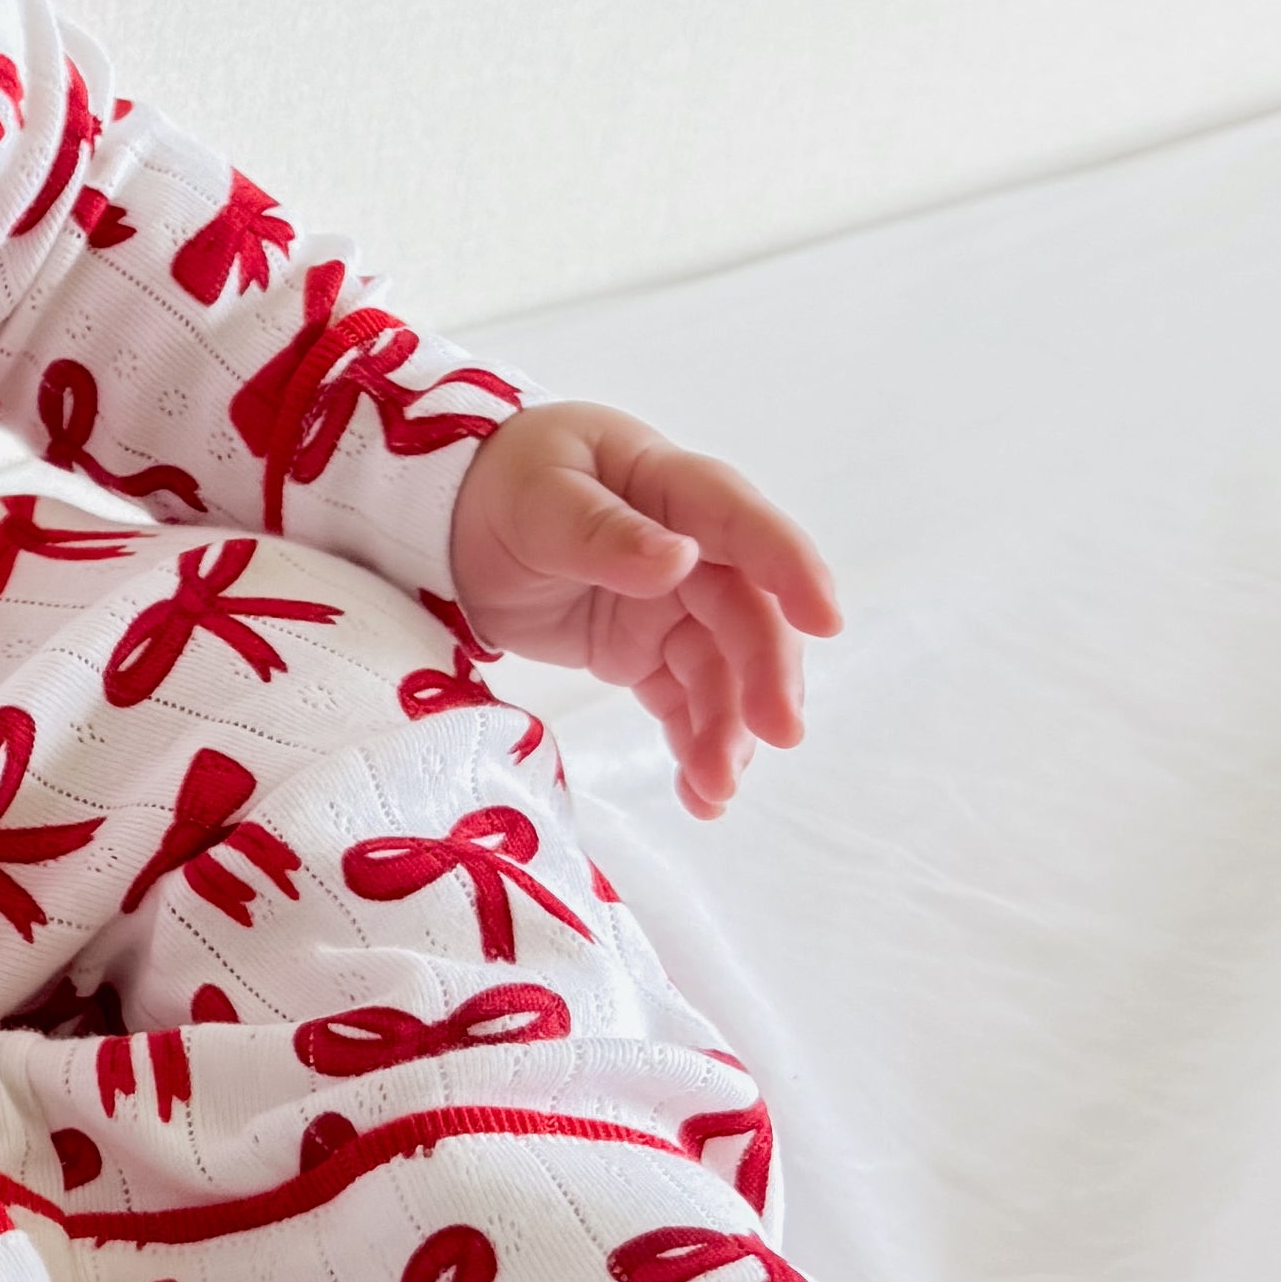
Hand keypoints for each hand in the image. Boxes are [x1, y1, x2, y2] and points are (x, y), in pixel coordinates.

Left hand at [447, 401, 842, 819]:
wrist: (455, 519)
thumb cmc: (503, 485)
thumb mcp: (539, 500)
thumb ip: (604, 532)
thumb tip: (679, 559)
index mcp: (670, 488)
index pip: (744, 524)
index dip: (791, 568)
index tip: (825, 620)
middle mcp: (690, 549)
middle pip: (746, 614)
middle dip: (765, 675)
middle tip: (775, 734)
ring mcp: (672, 606)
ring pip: (723, 672)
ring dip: (729, 730)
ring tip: (716, 788)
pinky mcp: (646, 654)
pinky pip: (685, 703)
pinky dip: (696, 747)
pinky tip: (702, 797)